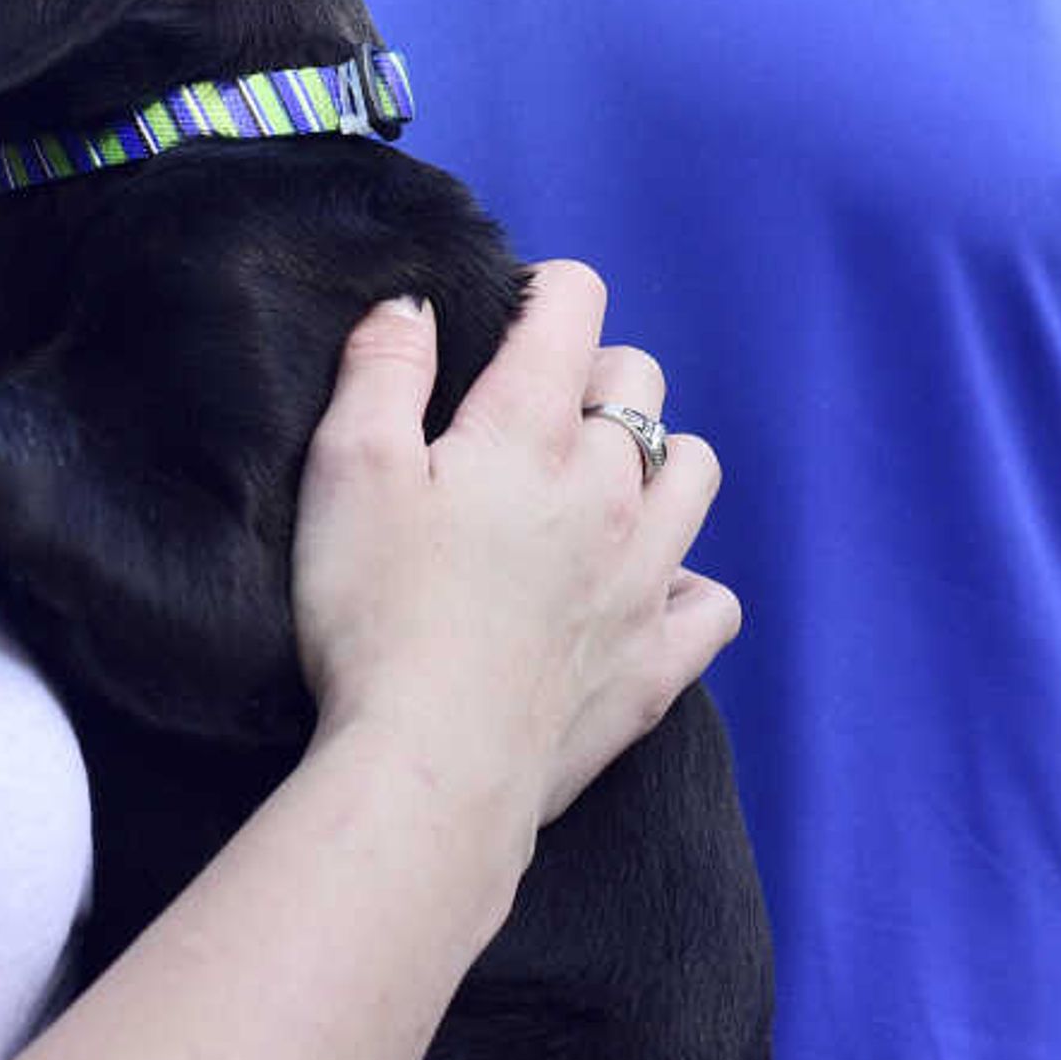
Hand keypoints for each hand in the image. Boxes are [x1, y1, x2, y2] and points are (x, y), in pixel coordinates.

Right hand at [288, 263, 736, 839]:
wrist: (430, 768)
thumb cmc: (374, 613)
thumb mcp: (346, 467)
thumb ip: (381, 368)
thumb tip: (416, 302)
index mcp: (531, 431)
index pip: (575, 305)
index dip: (542, 291)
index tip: (504, 317)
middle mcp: (610, 490)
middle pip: (641, 380)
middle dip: (593, 373)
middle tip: (524, 416)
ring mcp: (646, 577)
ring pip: (695, 473)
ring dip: (654, 460)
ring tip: (592, 489)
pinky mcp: (657, 662)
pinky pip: (713, 599)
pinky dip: (686, 582)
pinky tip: (637, 590)